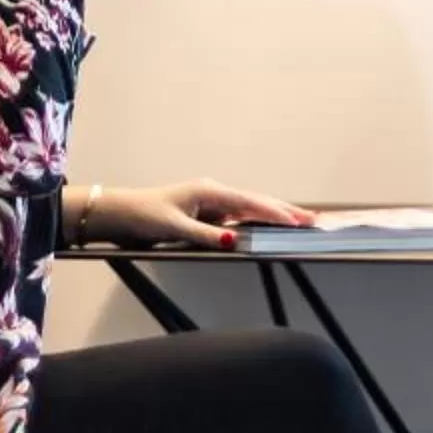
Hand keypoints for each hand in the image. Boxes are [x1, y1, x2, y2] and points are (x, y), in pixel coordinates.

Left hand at [76, 180, 317, 251]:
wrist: (121, 212)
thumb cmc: (144, 216)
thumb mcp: (175, 229)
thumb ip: (206, 236)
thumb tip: (234, 241)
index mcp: (209, 191)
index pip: (250, 202)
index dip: (275, 212)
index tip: (297, 221)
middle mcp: (213, 193)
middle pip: (255, 201)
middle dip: (284, 210)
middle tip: (311, 220)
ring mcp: (211, 202)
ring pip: (249, 207)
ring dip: (273, 214)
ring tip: (298, 220)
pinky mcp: (206, 212)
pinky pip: (237, 215)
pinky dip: (256, 219)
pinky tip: (268, 225)